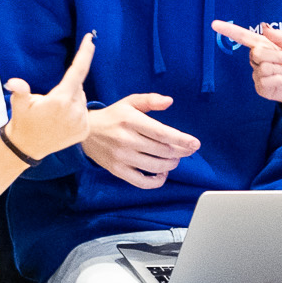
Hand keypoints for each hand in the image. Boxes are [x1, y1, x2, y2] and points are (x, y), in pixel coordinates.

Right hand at [2, 34, 95, 160]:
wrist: (27, 148)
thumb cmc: (22, 122)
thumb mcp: (18, 104)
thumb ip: (20, 91)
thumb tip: (13, 82)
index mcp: (61, 99)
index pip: (77, 71)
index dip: (85, 53)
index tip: (91, 39)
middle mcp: (75, 110)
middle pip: (77, 86)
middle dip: (68, 87)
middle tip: (49, 100)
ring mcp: (81, 122)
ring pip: (81, 99)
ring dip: (72, 99)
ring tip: (54, 113)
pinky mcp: (84, 131)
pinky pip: (83, 113)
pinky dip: (75, 112)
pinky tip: (62, 121)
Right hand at [84, 91, 200, 188]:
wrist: (86, 132)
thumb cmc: (113, 116)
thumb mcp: (130, 102)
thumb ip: (150, 100)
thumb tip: (169, 101)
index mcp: (131, 120)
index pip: (161, 133)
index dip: (181, 139)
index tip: (195, 144)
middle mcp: (126, 140)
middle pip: (162, 151)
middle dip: (180, 152)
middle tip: (187, 149)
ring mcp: (122, 157)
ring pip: (155, 166)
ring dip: (171, 164)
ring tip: (174, 159)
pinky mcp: (118, 170)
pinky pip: (142, 182)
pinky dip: (157, 181)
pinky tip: (162, 173)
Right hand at [212, 20, 281, 105]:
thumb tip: (264, 27)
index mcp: (263, 45)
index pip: (243, 37)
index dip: (229, 30)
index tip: (214, 24)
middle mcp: (257, 59)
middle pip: (258, 53)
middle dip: (280, 57)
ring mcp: (258, 74)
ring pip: (264, 68)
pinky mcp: (261, 88)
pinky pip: (267, 81)